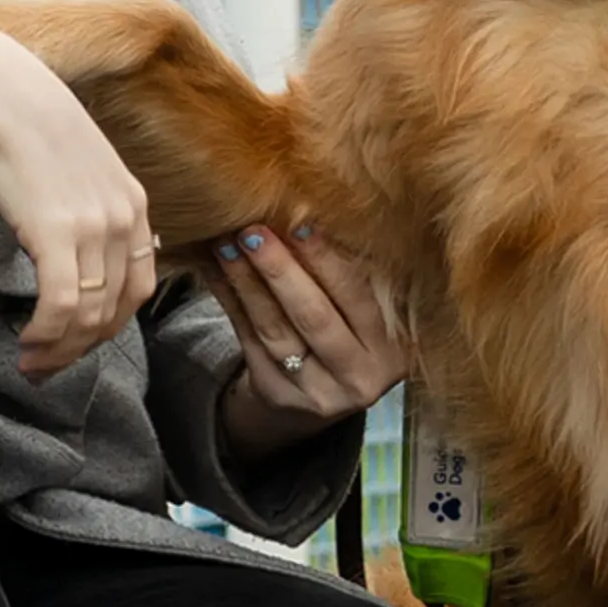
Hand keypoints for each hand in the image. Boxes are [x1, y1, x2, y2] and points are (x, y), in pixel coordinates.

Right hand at [0, 8, 157, 375]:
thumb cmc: (19, 120)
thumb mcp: (73, 161)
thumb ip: (83, 201)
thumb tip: (64, 237)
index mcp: (133, 202)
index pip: (139, 287)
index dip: (107, 325)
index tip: (73, 342)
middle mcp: (124, 217)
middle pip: (116, 311)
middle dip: (82, 348)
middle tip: (45, 365)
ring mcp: (95, 227)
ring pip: (90, 317)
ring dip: (59, 350)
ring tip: (30, 361)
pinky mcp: (58, 234)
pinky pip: (61, 307)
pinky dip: (46, 335)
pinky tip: (25, 340)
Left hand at [203, 223, 404, 433]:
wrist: (322, 394)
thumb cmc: (350, 335)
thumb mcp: (369, 316)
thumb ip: (356, 276)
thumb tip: (310, 212)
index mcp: (392, 351)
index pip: (356, 299)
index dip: (326, 261)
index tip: (299, 223)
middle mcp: (358, 377)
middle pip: (312, 318)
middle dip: (279, 271)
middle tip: (253, 231)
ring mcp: (315, 392)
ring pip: (273, 330)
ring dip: (245, 282)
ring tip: (226, 244)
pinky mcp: (276, 394)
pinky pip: (247, 340)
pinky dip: (230, 300)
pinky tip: (215, 269)